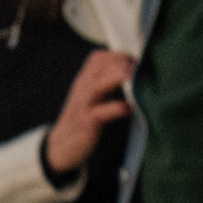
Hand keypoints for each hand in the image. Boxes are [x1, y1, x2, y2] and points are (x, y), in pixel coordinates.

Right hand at [43, 46, 134, 177]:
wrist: (61, 146)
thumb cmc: (84, 120)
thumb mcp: (93, 97)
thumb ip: (108, 84)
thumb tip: (135, 75)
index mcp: (84, 80)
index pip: (100, 57)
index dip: (120, 56)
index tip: (137, 63)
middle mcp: (82, 88)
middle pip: (100, 65)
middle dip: (123, 64)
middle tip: (141, 70)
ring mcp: (84, 105)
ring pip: (98, 84)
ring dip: (118, 78)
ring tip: (134, 79)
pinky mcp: (87, 123)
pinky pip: (100, 113)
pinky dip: (115, 108)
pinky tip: (128, 108)